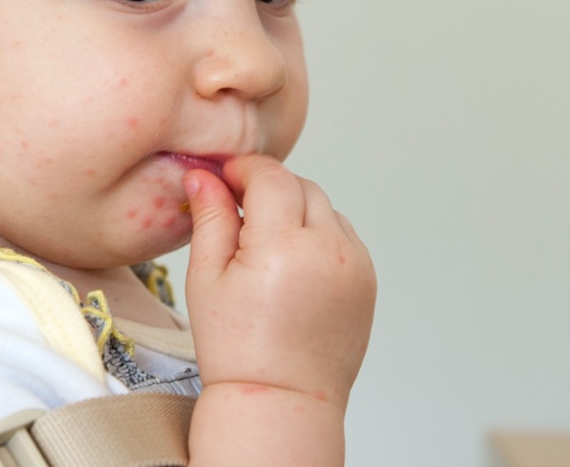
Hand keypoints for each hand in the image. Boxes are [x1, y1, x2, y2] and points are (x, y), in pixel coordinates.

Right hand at [183, 154, 375, 410]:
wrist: (281, 400)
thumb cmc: (237, 349)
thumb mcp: (207, 278)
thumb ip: (211, 218)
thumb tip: (203, 176)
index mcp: (283, 246)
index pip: (271, 176)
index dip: (245, 169)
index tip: (226, 177)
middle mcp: (328, 249)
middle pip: (301, 185)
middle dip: (270, 187)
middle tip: (241, 208)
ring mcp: (354, 264)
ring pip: (326, 208)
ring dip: (298, 210)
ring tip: (267, 244)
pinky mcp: (367, 279)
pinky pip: (343, 235)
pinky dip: (319, 235)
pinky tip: (293, 264)